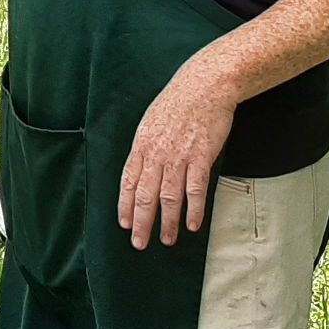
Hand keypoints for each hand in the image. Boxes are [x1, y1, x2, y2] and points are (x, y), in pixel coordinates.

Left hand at [117, 60, 238, 248]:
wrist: (204, 86)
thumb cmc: (178, 102)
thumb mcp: (151, 122)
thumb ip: (147, 148)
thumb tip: (142, 171)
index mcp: (142, 145)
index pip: (128, 182)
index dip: (125, 206)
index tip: (125, 224)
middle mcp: (157, 153)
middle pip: (145, 195)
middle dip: (141, 222)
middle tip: (140, 243)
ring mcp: (179, 156)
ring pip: (169, 197)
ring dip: (167, 222)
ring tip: (167, 239)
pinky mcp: (201, 156)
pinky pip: (195, 189)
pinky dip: (194, 210)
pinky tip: (192, 225)